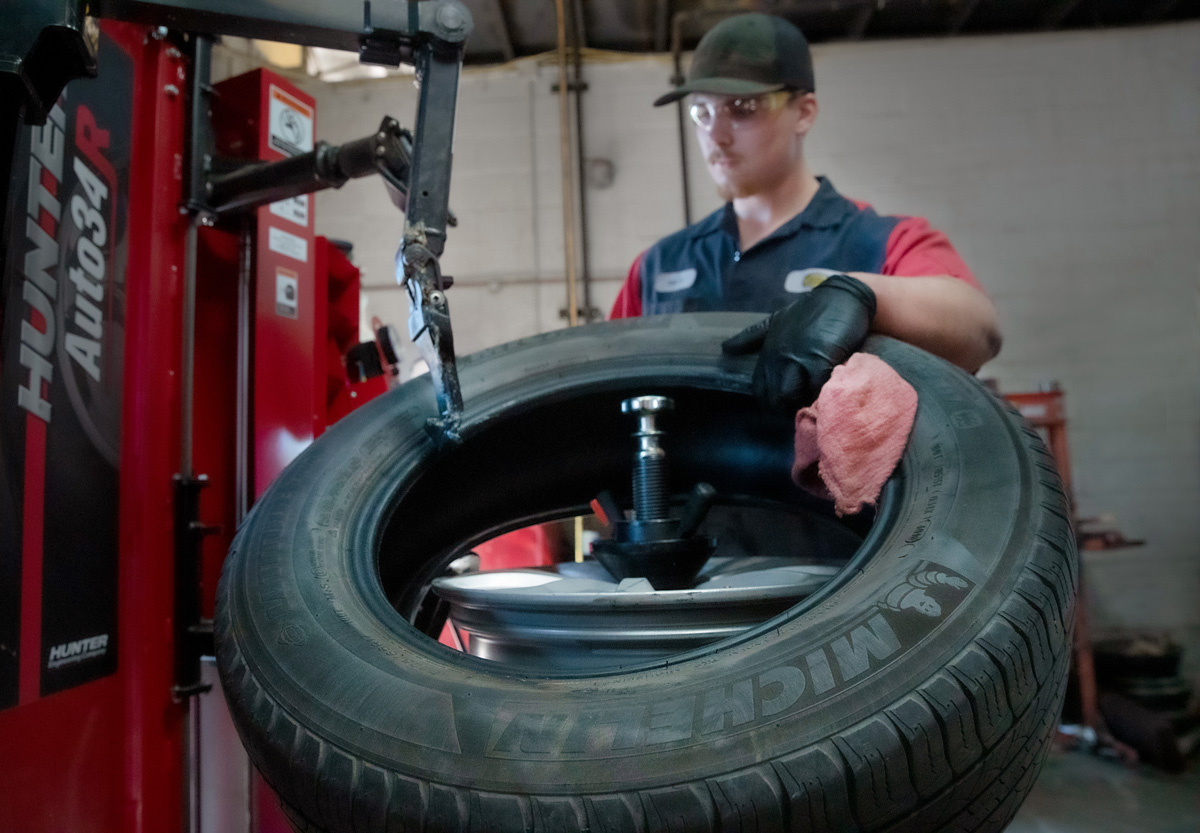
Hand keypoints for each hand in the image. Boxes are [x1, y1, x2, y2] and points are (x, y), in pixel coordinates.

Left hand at [722, 274, 875, 410]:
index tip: (785, 403)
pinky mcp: (821, 360)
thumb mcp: (776, 320)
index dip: (771, 401)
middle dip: (786, 407)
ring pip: (791, 397)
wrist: (842, 297)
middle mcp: (779, 358)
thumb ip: (752, 336)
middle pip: (774, 398)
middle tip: (801, 407)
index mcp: (767, 352)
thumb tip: (726, 348)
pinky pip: (816, 390)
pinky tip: (826, 391)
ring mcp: (799, 359)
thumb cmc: (810, 311)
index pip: (759, 390)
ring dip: (802, 404)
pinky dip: (820, 395)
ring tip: (813, 401)